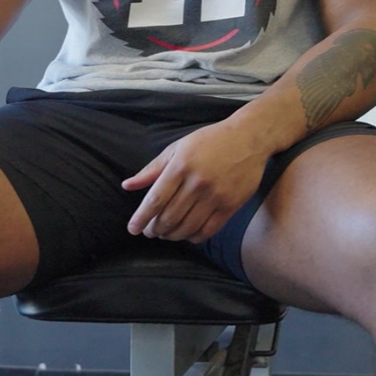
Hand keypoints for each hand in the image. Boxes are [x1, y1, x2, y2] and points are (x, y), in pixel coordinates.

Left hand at [122, 119, 269, 243]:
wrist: (248, 138)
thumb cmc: (209, 141)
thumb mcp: (177, 148)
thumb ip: (152, 169)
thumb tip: (127, 185)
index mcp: (181, 165)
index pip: (156, 199)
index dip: (142, 217)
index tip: (133, 229)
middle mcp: (197, 182)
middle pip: (170, 217)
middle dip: (155, 229)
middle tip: (150, 231)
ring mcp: (216, 196)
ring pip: (187, 227)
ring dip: (172, 235)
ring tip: (165, 233)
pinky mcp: (231, 206)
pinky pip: (207, 230)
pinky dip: (193, 237)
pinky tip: (187, 233)